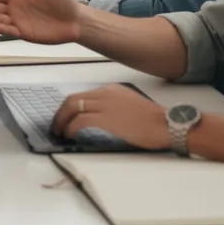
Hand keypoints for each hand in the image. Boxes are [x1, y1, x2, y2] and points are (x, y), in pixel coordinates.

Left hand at [51, 84, 169, 149]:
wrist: (167, 125)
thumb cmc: (154, 121)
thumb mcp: (130, 106)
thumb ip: (114, 106)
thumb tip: (98, 118)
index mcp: (112, 89)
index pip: (83, 95)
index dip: (70, 107)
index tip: (65, 116)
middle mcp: (106, 93)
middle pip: (73, 99)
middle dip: (60, 112)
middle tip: (56, 124)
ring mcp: (105, 104)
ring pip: (73, 107)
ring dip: (62, 120)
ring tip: (59, 131)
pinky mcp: (106, 118)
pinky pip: (80, 120)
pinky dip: (70, 127)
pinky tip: (69, 134)